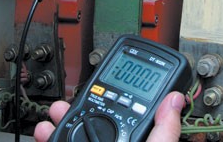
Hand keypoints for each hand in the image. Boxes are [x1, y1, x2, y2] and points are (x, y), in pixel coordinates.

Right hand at [33, 92, 184, 141]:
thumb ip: (165, 134)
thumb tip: (176, 100)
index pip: (130, 119)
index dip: (118, 100)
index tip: (109, 87)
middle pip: (99, 125)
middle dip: (82, 110)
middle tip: (72, 100)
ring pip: (77, 138)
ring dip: (62, 124)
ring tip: (54, 114)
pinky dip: (53, 141)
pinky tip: (46, 134)